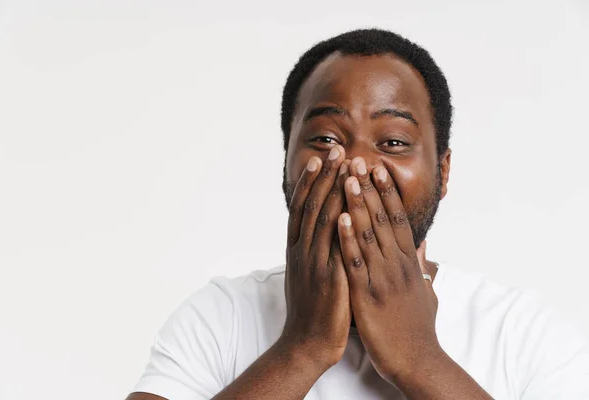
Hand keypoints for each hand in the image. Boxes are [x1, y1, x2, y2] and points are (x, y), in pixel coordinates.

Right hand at [280, 146, 351, 368]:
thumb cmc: (313, 310)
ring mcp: (314, 264)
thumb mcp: (309, 274)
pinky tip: (347, 208)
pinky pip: (334, 248)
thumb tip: (326, 232)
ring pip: (322, 220)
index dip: (311, 181)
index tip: (321, 159)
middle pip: (312, 205)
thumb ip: (316, 251)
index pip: (303, 207)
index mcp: (298, 249)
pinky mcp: (329, 279)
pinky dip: (339, 226)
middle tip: (337, 150)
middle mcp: (303, 251)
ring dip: (334, 190)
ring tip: (346, 167)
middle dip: (325, 176)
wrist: (306, 344)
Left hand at [336, 157, 440, 381]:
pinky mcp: (367, 296)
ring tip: (346, 178)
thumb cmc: (419, 327)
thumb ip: (422, 265)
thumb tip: (423, 245)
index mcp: (409, 263)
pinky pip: (355, 263)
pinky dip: (347, 239)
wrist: (418, 361)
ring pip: (368, 234)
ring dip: (356, 204)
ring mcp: (383, 279)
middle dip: (368, 188)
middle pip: (382, 219)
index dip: (387, 193)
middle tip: (357, 161)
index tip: (377, 169)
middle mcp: (397, 265)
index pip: (398, 219)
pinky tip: (339, 219)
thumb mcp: (426, 291)